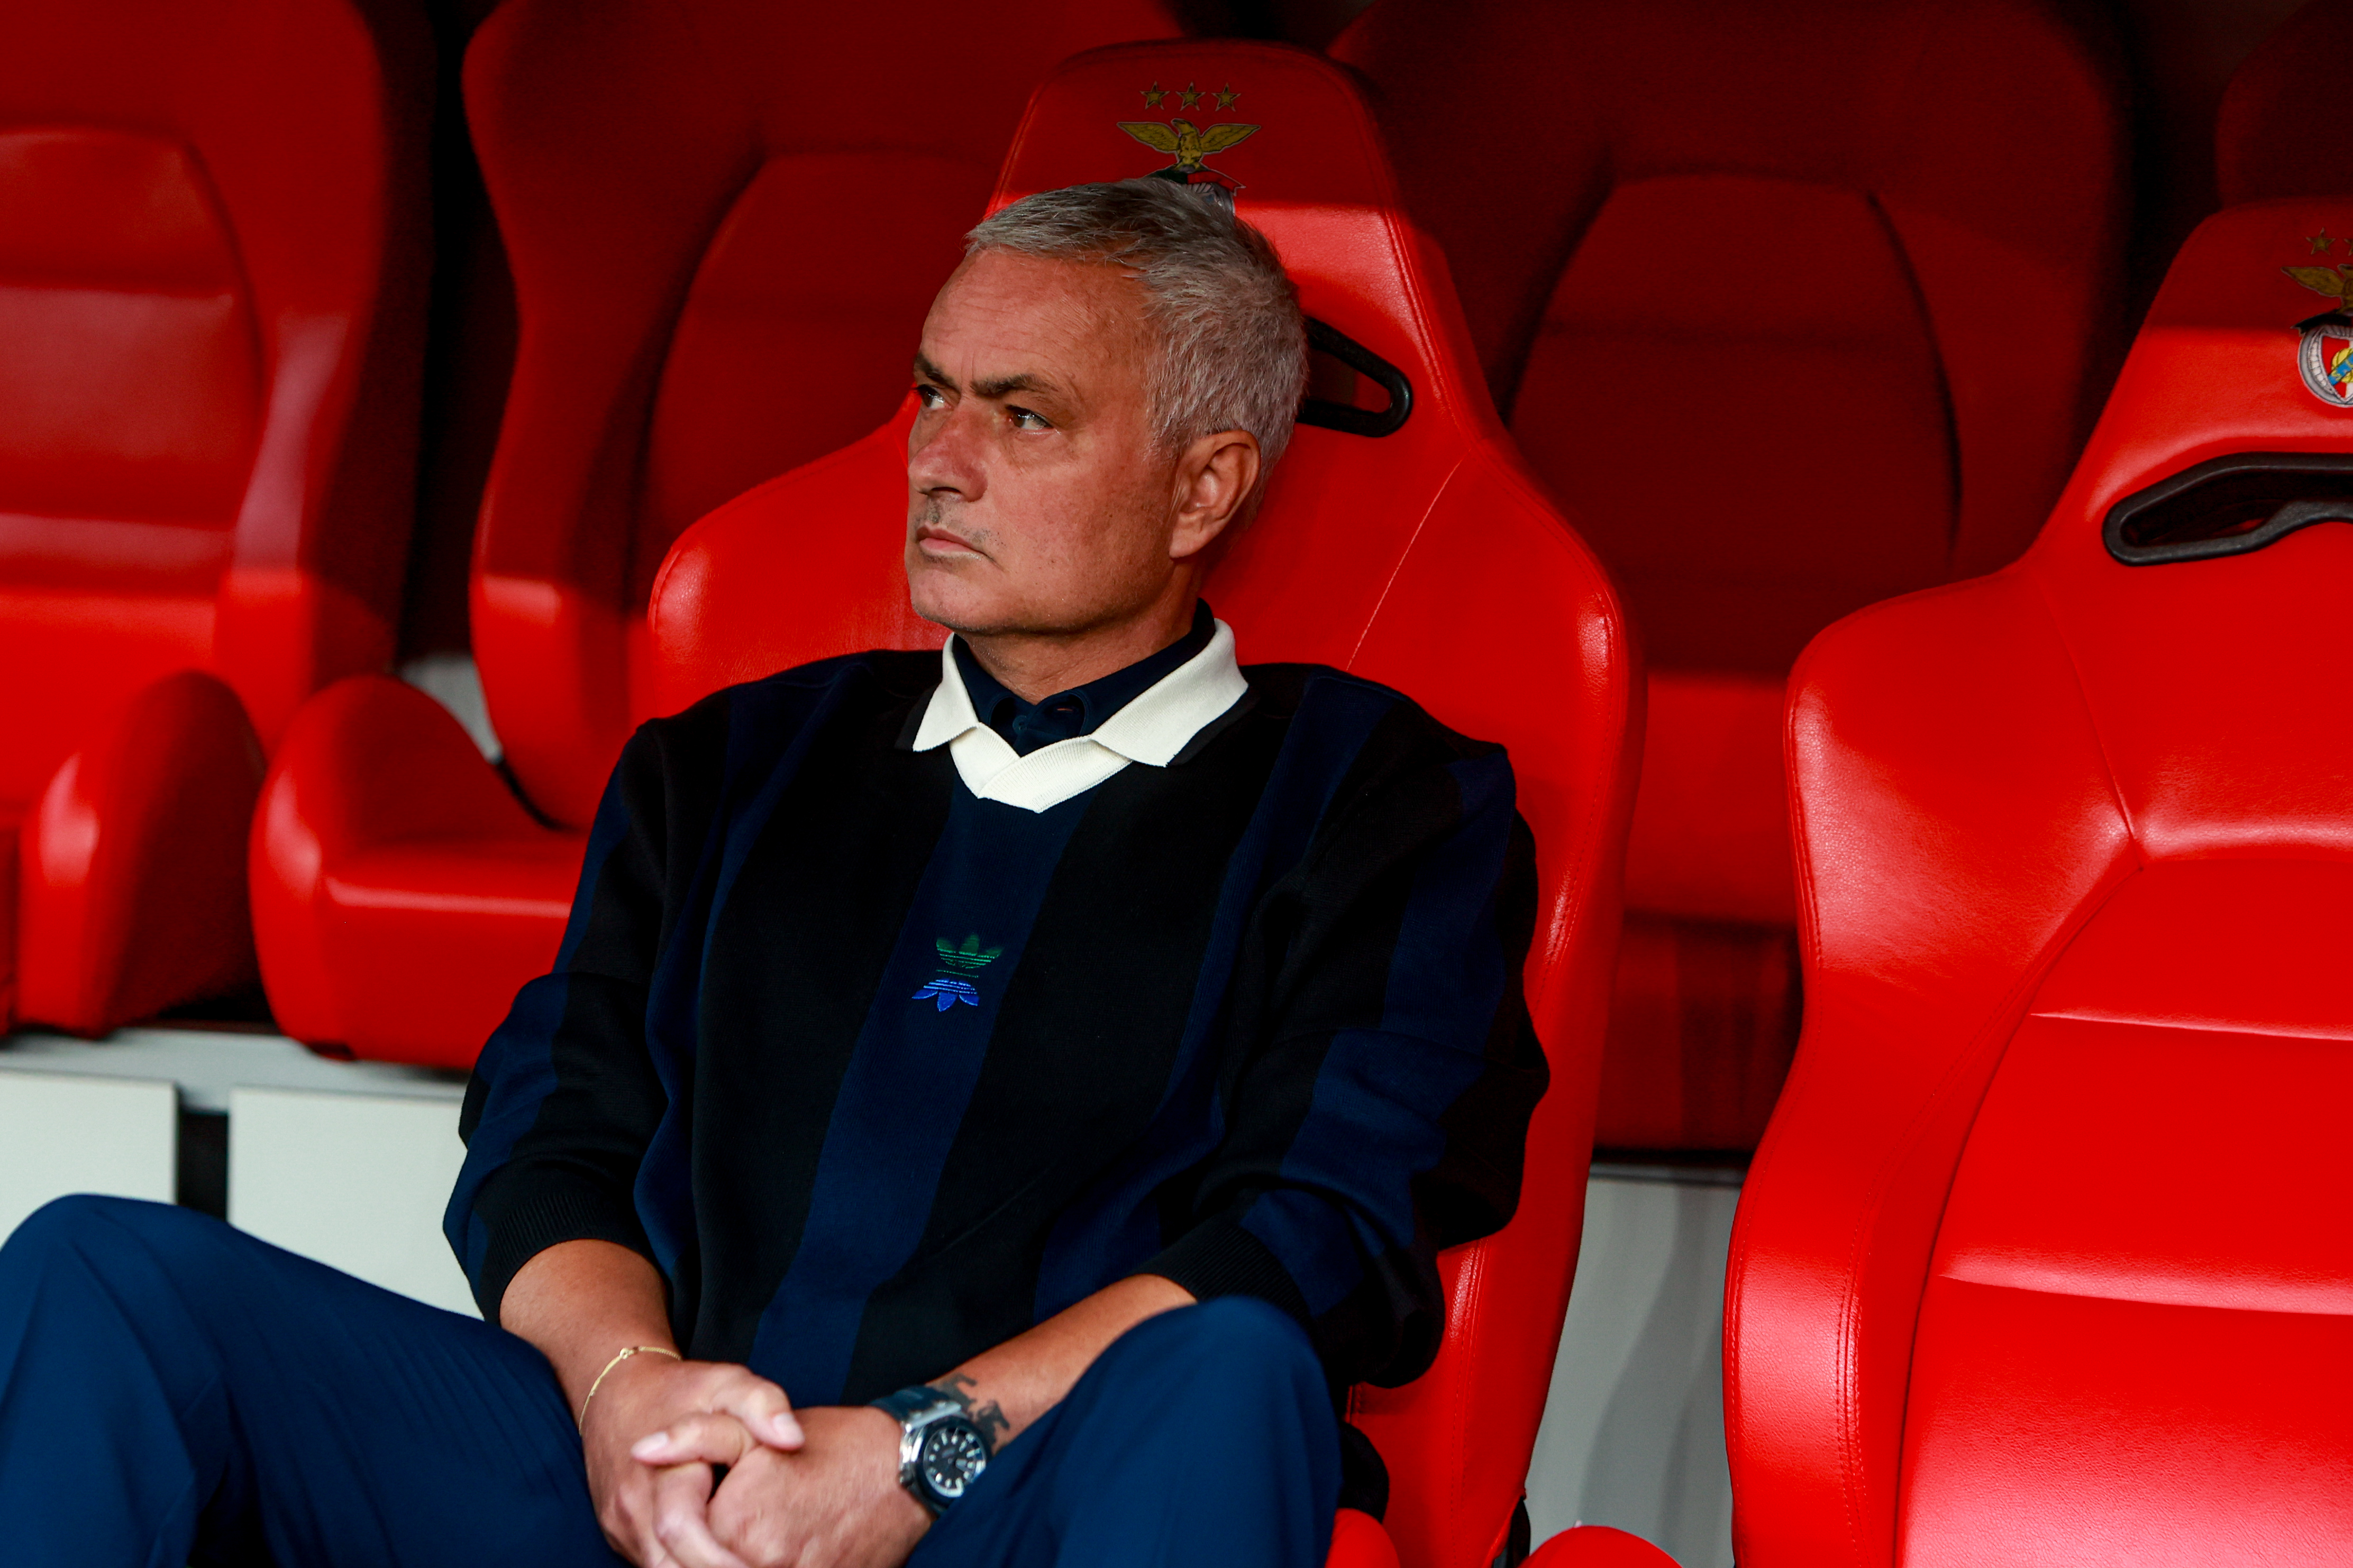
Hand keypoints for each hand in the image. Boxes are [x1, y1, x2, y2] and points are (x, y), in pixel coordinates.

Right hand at [583, 1354, 805, 1567]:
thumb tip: (791, 1439)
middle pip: (670, 1564)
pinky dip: (683, 1564)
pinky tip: (717, 1557)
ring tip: (744, 1564)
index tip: (758, 1566)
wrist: (620, 1392)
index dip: (722, 1560)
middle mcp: (633, 1507)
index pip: (683, 1531)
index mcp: (659, 1471)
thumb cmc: (681, 1391)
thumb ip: (763, 1406)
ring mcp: (622, 1525)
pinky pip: (652, 1563)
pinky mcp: (621, 1534)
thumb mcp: (729, 1384)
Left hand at [632, 1405, 930, 1567]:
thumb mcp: (757, 1429)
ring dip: (735, 1556)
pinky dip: (764, 1564)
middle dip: (703, 1549)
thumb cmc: (837, 1445)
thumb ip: (694, 1438)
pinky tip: (778, 1548)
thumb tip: (640, 1451)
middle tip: (740, 1520)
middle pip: (703, 1563)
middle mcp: (759, 1562)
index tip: (701, 1509)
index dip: (682, 1526)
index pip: (676, 1539)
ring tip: (760, 1533)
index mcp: (735, 1523)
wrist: (909, 1472)